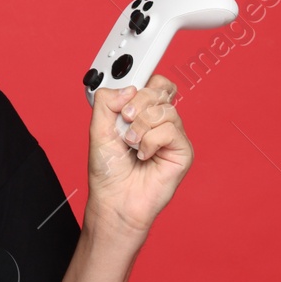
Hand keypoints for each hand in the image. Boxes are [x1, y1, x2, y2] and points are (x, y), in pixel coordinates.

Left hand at [86, 74, 192, 236]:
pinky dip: (150, 141)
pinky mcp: (183, 151)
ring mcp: (172, 135)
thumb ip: (107, 101)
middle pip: (161, 90)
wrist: (114, 199)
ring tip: (131, 144)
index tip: (127, 97)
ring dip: (141, 126)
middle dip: (138, 103)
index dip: (144, 82)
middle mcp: (159, 122)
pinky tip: (144, 155)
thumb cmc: (108, 170)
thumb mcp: (97, 129)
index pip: (155, 83)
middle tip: (125, 120)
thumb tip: (129, 88)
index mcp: (142, 113)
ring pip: (165, 109)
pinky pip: (171, 130)